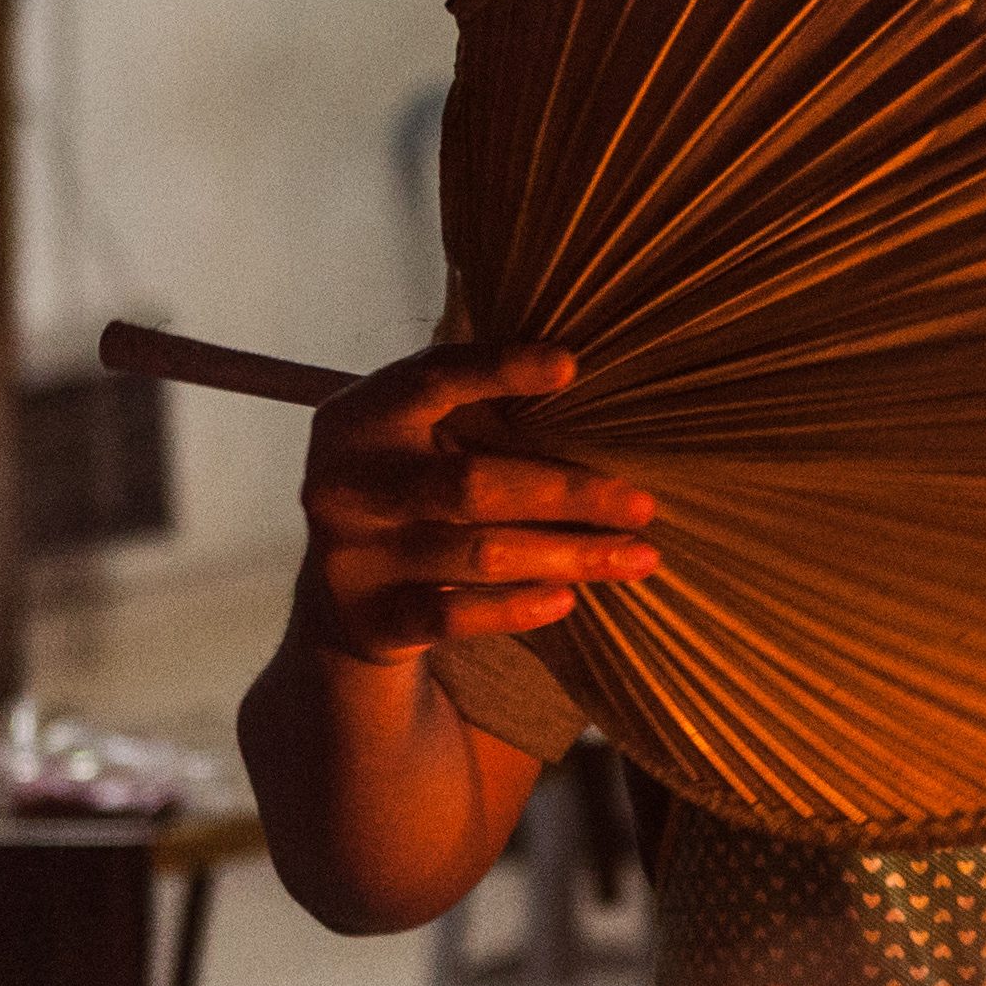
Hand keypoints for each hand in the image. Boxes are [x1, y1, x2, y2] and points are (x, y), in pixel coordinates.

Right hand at [293, 342, 655, 664]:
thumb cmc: (410, 492)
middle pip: (472, 484)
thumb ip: (477, 413)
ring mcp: (351, 556)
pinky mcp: (370, 619)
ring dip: (571, 555)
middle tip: (643, 505)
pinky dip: (519, 607)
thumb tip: (586, 385)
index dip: (496, 370)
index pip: (430, 381)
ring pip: (481, 554)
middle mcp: (344, 484)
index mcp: (359, 420)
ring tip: (638, 556)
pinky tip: (569, 597)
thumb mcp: (420, 440)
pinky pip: (458, 616)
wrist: (341, 596)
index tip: (570, 365)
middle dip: (569, 493)